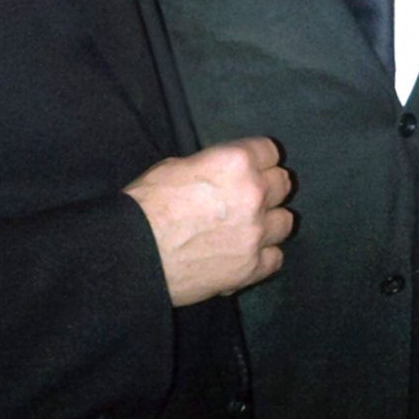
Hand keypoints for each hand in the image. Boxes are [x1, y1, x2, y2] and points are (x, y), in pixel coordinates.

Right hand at [124, 138, 292, 306]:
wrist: (133, 254)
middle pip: (283, 184)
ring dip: (269, 223)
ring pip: (286, 222)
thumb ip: (212, 167)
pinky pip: (276, 258)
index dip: (259, 160)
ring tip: (249, 229)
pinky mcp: (251, 267)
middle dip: (268, 189)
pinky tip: (245, 254)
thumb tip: (222, 175)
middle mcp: (254, 194)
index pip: (270, 151)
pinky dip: (263, 256)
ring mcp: (256, 233)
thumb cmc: (145, 205)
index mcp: (236, 163)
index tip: (251, 169)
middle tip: (249, 199)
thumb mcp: (176, 166)